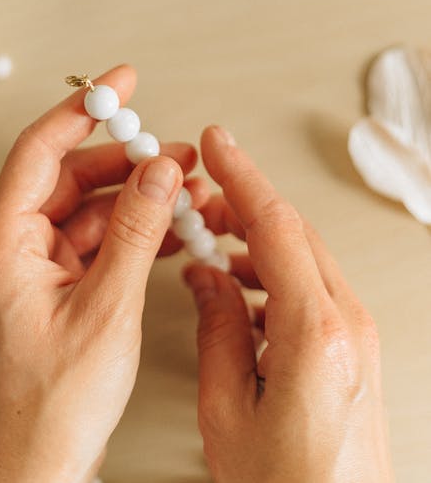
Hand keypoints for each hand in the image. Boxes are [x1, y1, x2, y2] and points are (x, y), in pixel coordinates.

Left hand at [0, 64, 208, 482]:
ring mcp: (38, 263)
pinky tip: (173, 229)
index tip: (121, 83)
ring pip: (93, 207)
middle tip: (177, 155)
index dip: (84, 110)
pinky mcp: (60, 282)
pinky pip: (100, 238)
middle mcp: (15, 244)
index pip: (42, 150)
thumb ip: (137, 231)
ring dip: (140, 198)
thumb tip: (161, 171)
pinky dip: (136, 230)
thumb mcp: (108, 306)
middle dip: (129, 161)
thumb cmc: (55, 399)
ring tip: (188, 193)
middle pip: (74, 175)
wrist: (42, 462)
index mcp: (5, 240)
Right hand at [184, 126, 394, 482]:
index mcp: (316, 335)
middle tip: (200, 203)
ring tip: (212, 246)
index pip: (276, 227)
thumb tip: (208, 279)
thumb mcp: (227, 413)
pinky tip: (241, 291)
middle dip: (243, 208)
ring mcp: (357, 336)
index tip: (218, 144)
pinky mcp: (355, 349)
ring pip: (303, 258)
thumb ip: (216, 332)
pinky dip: (273, 276)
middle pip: (293, 235)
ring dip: (256, 243)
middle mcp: (348, 326)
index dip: (241, 177)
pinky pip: (312, 289)